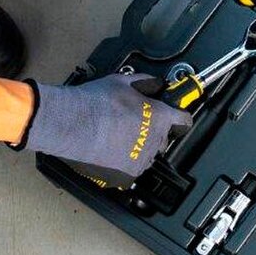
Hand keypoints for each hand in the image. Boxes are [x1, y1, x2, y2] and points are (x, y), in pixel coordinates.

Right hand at [19, 73, 191, 179]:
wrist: (71, 123)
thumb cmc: (95, 101)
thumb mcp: (123, 82)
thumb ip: (145, 82)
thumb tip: (155, 84)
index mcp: (160, 117)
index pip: (184, 121)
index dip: (180, 116)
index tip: (176, 116)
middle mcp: (156, 139)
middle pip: (165, 137)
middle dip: (155, 130)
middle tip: (136, 123)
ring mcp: (142, 157)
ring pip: (150, 153)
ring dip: (141, 146)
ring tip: (120, 136)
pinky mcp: (127, 172)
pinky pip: (135, 167)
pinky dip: (128, 160)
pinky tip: (113, 150)